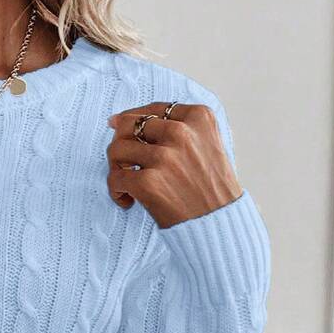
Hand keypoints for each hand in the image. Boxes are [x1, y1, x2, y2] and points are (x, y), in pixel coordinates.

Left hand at [105, 101, 243, 228]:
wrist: (219, 223)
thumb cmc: (210, 188)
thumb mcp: (208, 144)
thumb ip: (181, 129)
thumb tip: (125, 119)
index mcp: (199, 118)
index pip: (154, 109)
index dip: (135, 120)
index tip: (122, 129)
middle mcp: (181, 132)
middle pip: (130, 124)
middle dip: (121, 141)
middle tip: (124, 161)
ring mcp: (164, 157)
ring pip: (116, 149)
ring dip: (115, 167)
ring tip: (126, 183)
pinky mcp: (148, 182)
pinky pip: (114, 178)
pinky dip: (116, 192)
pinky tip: (128, 201)